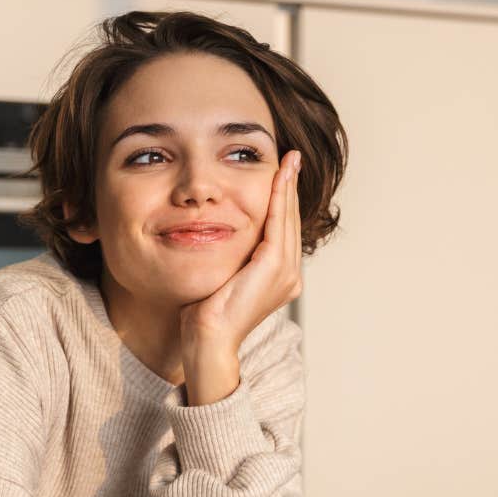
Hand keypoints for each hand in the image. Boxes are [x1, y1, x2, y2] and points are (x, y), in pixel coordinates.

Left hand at [179, 150, 302, 356]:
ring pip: (287, 219)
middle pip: (290, 221)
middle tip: (292, 158)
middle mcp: (289, 276)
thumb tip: (218, 237)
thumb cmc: (206, 316)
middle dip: (290, 187)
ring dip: (288, 187)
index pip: (283, 231)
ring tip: (289, 161)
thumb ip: (232, 259)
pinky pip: (278, 224)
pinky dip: (279, 199)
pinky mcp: (274, 267)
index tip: (282, 174)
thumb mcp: (222, 279)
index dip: (284, 201)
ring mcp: (285, 273)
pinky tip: (278, 178)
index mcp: (279, 280)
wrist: (207, 338)